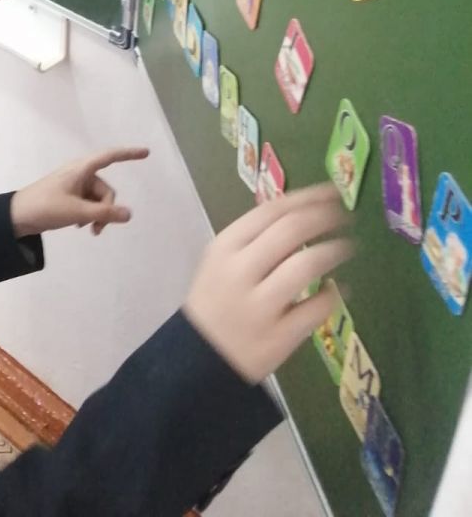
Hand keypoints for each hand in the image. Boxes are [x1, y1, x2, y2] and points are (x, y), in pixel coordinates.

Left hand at [10, 147, 149, 238]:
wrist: (17, 216)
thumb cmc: (46, 207)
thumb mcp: (78, 212)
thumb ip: (105, 213)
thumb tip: (129, 214)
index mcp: (81, 169)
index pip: (110, 157)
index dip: (129, 154)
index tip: (146, 153)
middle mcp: (80, 173)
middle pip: (106, 189)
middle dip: (106, 208)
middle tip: (96, 228)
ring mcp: (74, 185)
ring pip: (98, 199)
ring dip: (96, 214)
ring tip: (86, 228)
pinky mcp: (69, 195)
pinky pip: (88, 203)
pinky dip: (88, 214)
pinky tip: (79, 225)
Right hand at [183, 184, 353, 383]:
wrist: (201, 355)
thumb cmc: (217, 299)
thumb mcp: (224, 259)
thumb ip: (257, 237)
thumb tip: (304, 211)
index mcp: (226, 245)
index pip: (272, 210)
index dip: (307, 197)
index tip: (333, 192)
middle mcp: (241, 270)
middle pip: (291, 230)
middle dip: (324, 218)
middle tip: (345, 216)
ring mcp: (260, 305)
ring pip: (306, 266)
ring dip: (333, 251)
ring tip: (347, 247)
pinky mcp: (278, 337)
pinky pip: (315, 309)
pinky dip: (333, 295)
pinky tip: (338, 289)